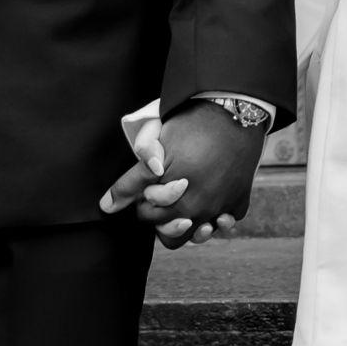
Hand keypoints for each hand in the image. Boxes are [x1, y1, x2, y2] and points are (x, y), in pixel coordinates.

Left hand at [98, 101, 265, 247]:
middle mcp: (200, 209)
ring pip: (199, 234)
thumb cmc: (190, 127)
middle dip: (164, 216)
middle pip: (171, 232)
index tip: (152, 183)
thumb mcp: (155, 151)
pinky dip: (218, 218)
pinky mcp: (240, 203)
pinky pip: (225, 222)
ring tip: (186, 205)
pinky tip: (212, 202)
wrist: (233, 111)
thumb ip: (131, 183)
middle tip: (167, 192)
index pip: (148, 217)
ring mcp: (222, 208)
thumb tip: (106, 207)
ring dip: (190, 225)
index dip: (145, 200)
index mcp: (175, 200)